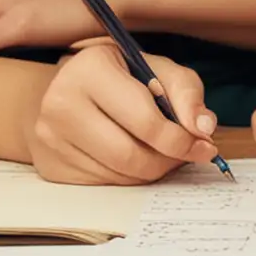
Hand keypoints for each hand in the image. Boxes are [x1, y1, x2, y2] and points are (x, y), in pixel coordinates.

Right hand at [25, 41, 219, 184]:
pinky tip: (133, 158)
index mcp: (90, 68)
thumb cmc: (119, 75)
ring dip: (150, 171)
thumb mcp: (155, 68)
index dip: (181, 140)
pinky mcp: (51, 166)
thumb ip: (186, 92)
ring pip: (118, 177)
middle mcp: (61, 101)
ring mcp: (51, 138)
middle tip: (186, 155)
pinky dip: (128, 178)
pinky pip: (103, 187)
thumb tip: (204, 128)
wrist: (66, 88)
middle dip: (168, 161)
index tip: (204, 145)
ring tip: (160, 152)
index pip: (145, 121)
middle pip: (130, 156)